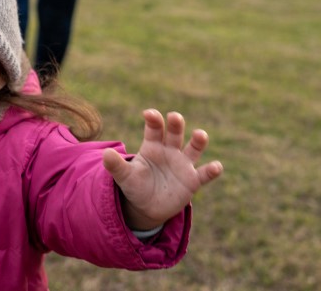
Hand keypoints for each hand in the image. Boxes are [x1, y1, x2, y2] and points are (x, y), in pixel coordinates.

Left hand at [101, 110, 222, 230]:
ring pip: (193, 148)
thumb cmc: (135, 186)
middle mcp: (170, 150)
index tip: (149, 113)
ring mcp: (183, 164)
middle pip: (175, 133)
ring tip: (200, 135)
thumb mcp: (124, 177)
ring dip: (198, 141)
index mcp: (152, 146)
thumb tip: (104, 154)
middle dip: (176, 124)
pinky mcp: (192, 180)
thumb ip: (116, 166)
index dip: (153, 120)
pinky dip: (211, 170)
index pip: (154, 128)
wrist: (146, 206)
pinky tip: (216, 166)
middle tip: (174, 117)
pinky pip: (204, 174)